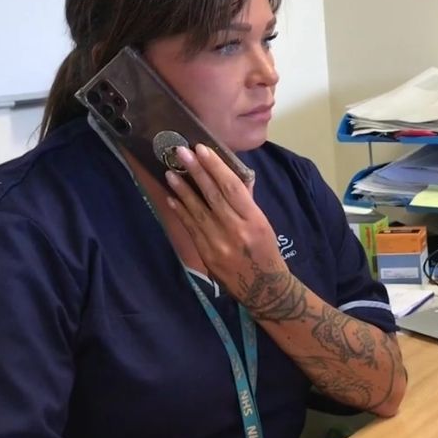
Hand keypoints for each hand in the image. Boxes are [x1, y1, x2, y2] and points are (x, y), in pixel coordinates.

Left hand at [165, 144, 290, 310]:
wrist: (264, 288)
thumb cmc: (267, 252)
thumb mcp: (263, 225)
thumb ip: (247, 202)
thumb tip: (233, 176)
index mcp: (254, 220)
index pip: (232, 188)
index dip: (216, 167)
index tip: (203, 149)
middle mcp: (236, 230)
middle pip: (213, 195)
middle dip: (196, 171)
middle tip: (181, 152)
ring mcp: (219, 243)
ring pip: (198, 210)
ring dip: (183, 189)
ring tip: (170, 172)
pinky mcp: (206, 254)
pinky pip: (191, 227)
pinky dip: (181, 211)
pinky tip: (172, 198)